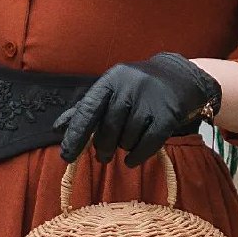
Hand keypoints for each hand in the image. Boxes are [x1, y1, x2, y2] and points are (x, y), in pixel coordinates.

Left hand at [53, 52, 222, 166]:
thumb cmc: (138, 87)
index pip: (88, 110)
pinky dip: (137, 157)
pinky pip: (148, 144)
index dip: (76, 134)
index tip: (66, 156)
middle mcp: (129, 87)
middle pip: (108, 128)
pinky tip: (131, 161)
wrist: (180, 75)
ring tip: (127, 141)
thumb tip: (57, 128)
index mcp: (111, 80)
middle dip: (102, 146)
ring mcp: (150, 100)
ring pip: (127, 138)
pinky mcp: (168, 114)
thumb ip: (86, 109)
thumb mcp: (112, 90)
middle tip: (102, 155)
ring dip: (124, 147)